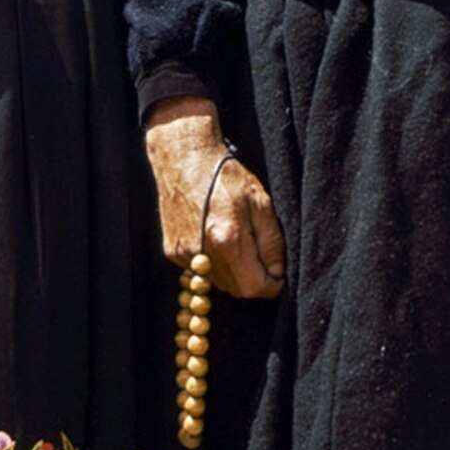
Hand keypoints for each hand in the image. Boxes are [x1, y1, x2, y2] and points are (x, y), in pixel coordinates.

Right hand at [145, 99, 285, 298]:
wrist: (184, 160)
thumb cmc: (225, 176)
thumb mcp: (260, 202)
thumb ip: (271, 242)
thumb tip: (277, 272)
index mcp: (227, 239)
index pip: (253, 287)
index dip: (270, 285)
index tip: (277, 274)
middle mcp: (203, 252)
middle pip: (236, 289)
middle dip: (252, 279)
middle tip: (259, 255)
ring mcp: (184, 254)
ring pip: (218, 283)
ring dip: (233, 273)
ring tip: (236, 241)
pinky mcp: (172, 252)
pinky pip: (201, 272)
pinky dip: (213, 263)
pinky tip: (215, 237)